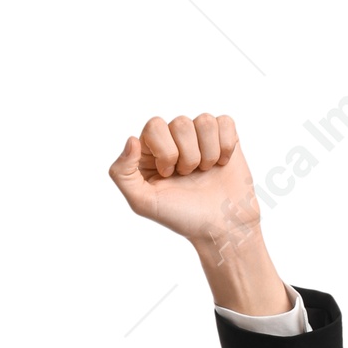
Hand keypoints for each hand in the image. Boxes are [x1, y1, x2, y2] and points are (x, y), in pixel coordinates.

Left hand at [109, 114, 259, 257]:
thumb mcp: (143, 202)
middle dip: (187, 156)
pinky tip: (221, 164)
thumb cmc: (181, 215)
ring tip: (204, 173)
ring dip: (207, 155)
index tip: (168, 174)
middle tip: (187, 176)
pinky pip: (225, 122)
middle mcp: (174, 138)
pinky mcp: (224, 135)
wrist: (220, 225)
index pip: (154, 126)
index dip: (165, 151)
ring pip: (204, 122)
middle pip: (180, 123)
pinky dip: (225, 148)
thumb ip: (122, 174)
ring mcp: (199, 135)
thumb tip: (131, 140)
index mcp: (151, 150)